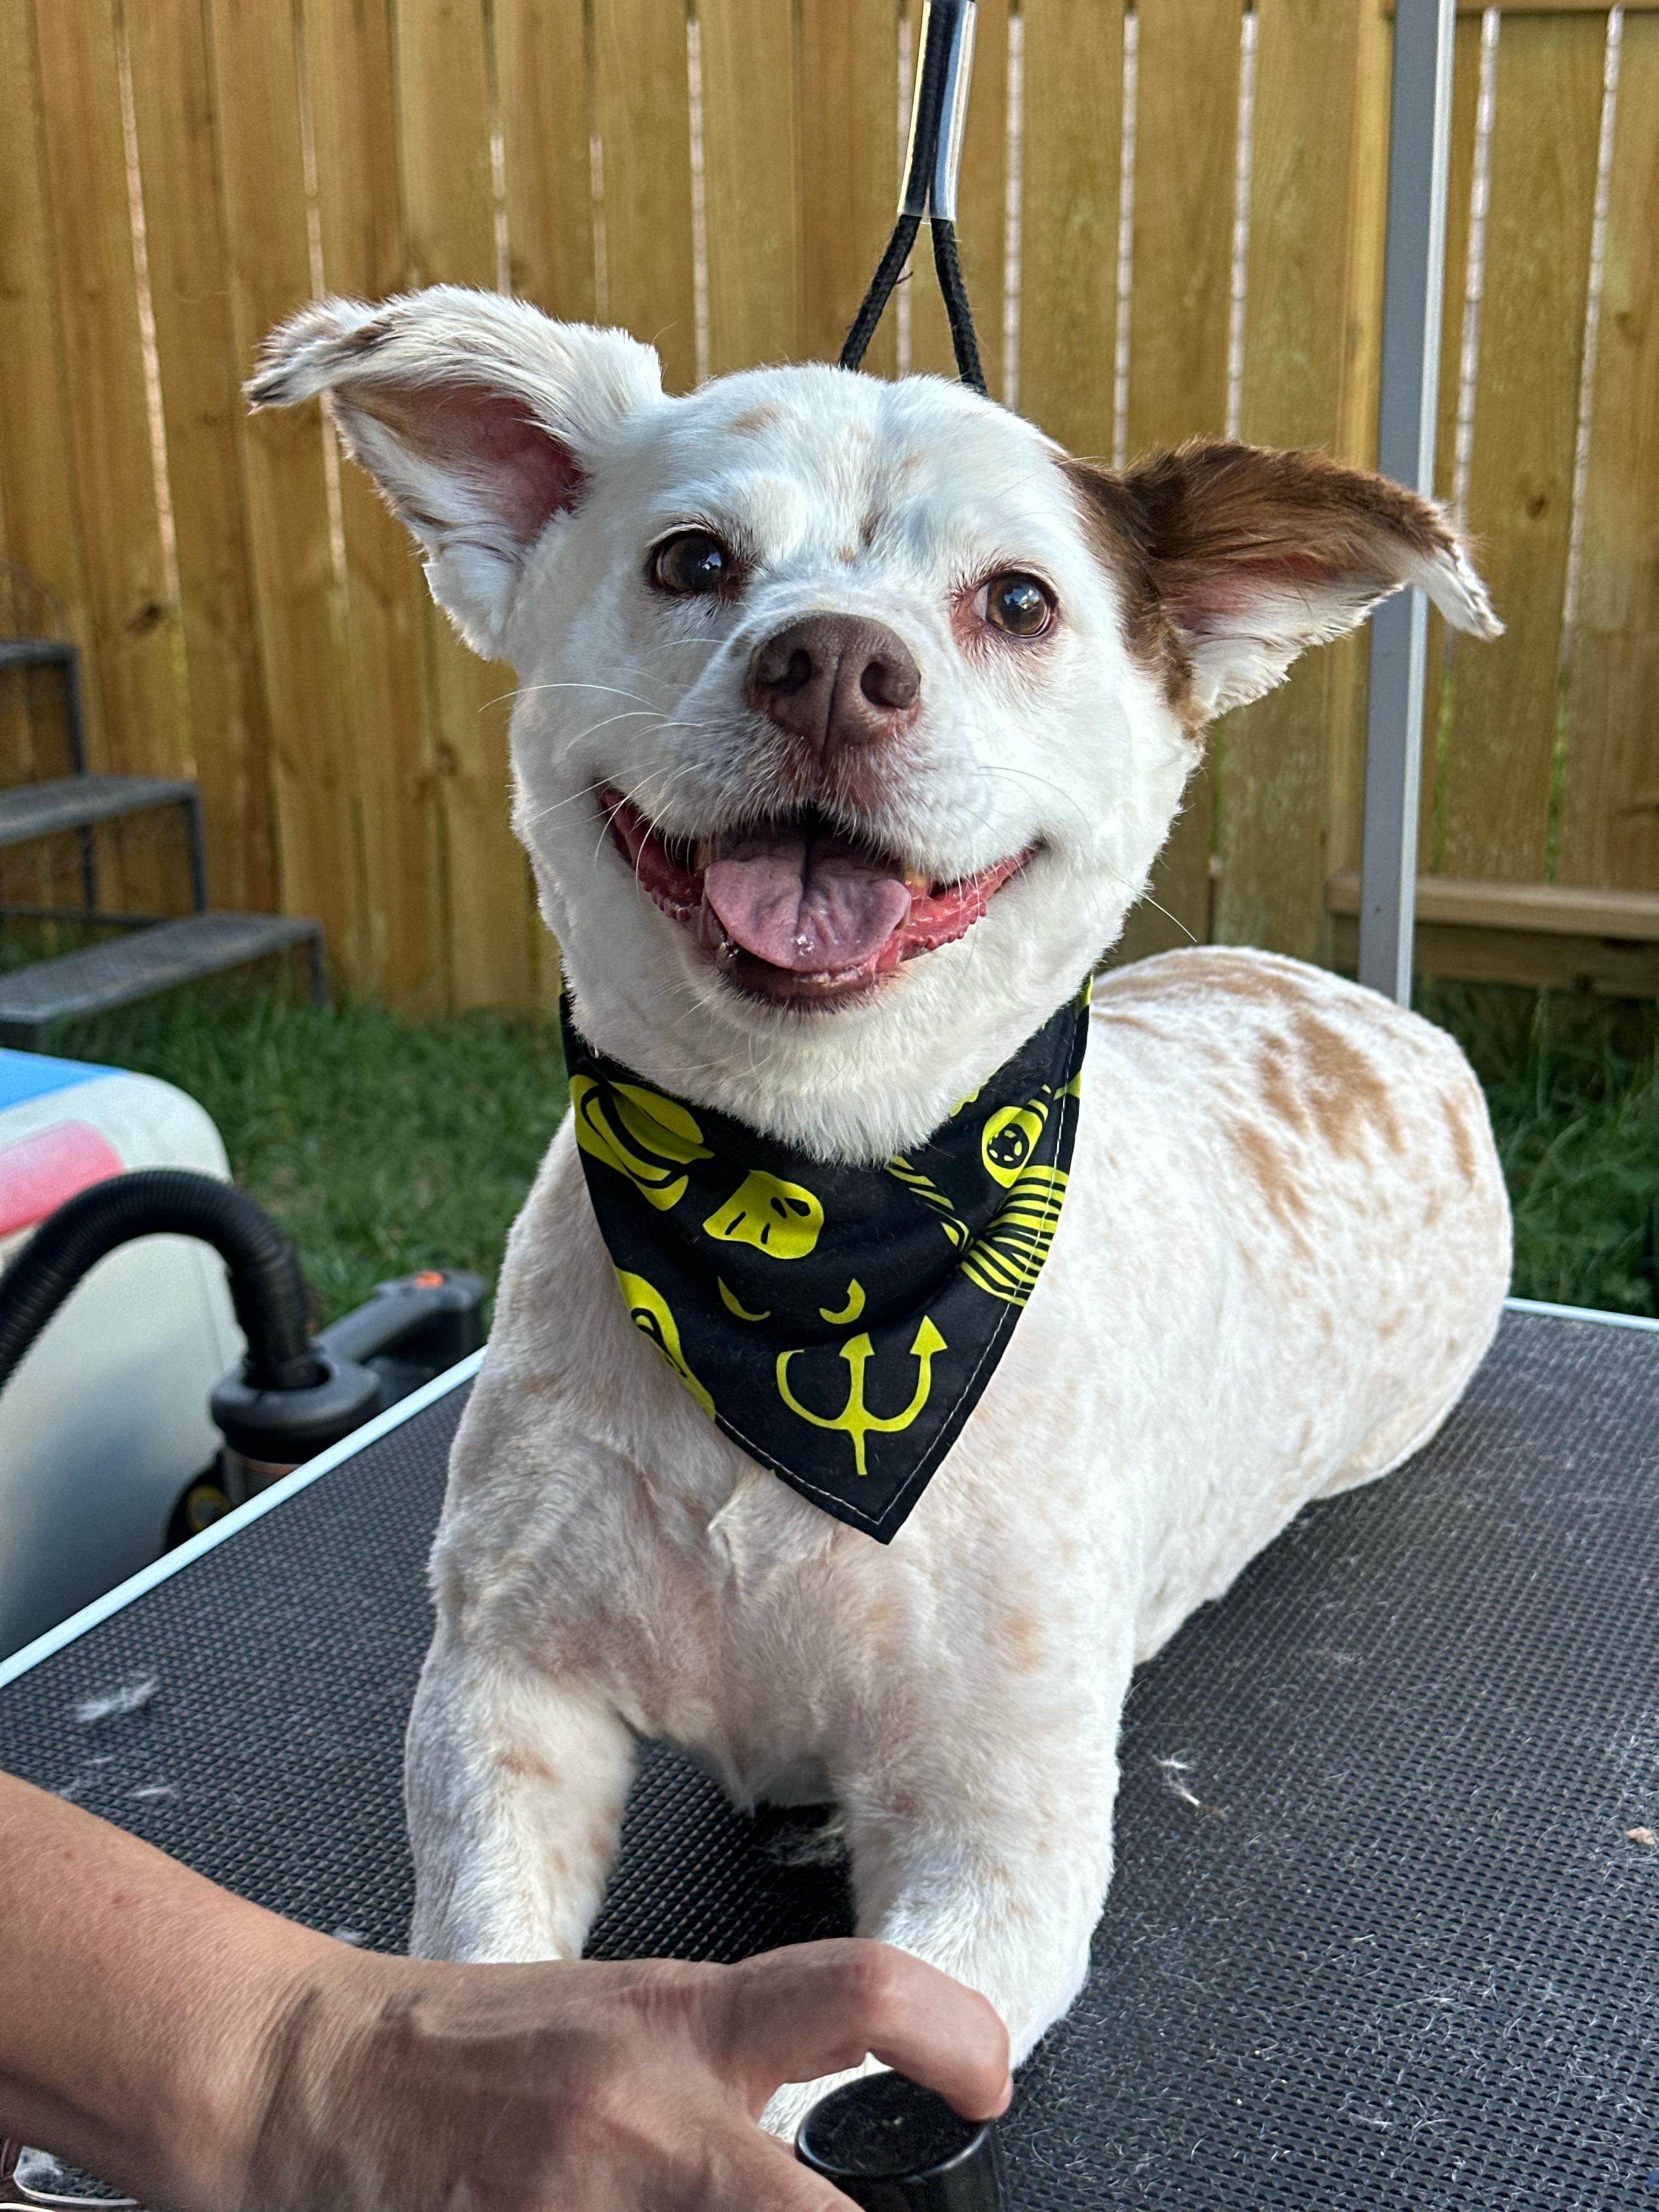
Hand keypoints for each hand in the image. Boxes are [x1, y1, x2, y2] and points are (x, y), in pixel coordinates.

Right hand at [245, 1939, 1011, 2211]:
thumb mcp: (620, 2023)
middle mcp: (647, 2114)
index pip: (853, 1992)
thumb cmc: (461, 2050)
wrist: (307, 2076)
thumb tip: (831, 2153)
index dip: (950, 2033)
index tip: (988, 2081)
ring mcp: (583, 2204)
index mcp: (678, 2024)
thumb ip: (728, 2074)